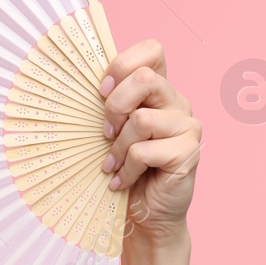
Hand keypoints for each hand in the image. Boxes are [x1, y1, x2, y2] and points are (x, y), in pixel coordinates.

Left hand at [98, 38, 201, 248]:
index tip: (102, 91)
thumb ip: (109, 106)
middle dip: (114, 106)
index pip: (152, 50)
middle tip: (106, 133)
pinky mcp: (189, 152)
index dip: (122, 64)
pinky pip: (144, 151)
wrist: (144, 214)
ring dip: (117, 147)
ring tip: (113, 164)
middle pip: (145, 79)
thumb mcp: (110, 132)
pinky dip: (126, 169)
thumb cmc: (123, 169)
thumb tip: (76, 84)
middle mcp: (177, 102)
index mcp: (158, 90)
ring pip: (141, 120)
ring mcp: (187, 126)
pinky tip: (123, 180)